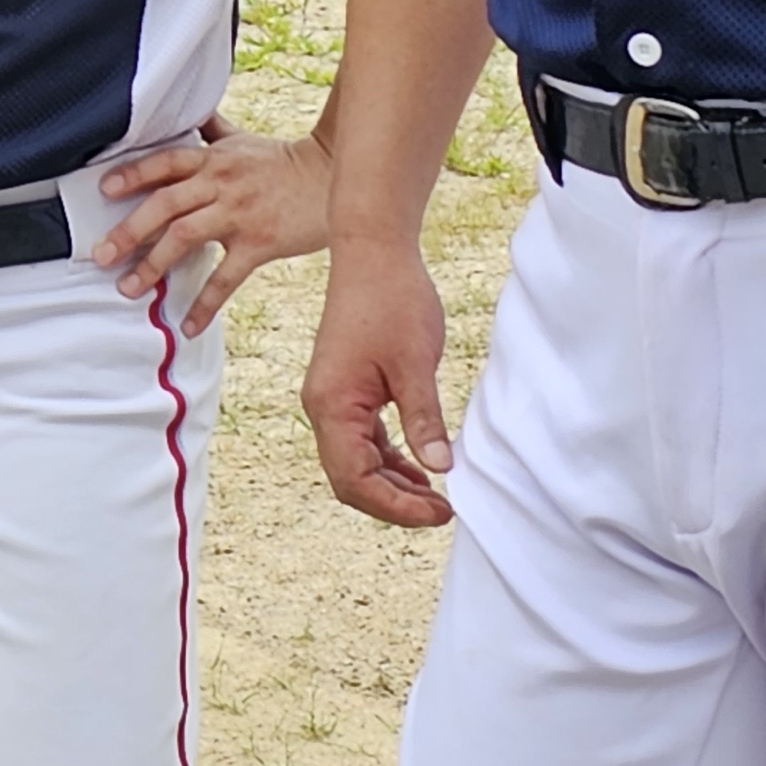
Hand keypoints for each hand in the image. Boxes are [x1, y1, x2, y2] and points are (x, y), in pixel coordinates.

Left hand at [97, 118, 331, 333]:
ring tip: (129, 288)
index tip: (103, 189)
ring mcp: (239, 214)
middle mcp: (220, 184)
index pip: (165, 161)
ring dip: (154, 264)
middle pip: (165, 203)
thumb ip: (210, 130)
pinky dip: (205, 303)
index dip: (133, 174)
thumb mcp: (241, 139)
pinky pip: (227, 277)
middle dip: (129, 230)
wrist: (332, 178)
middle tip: (102, 254)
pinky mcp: (260, 243)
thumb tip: (187, 111)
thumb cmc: (281, 161)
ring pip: (186, 237)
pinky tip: (188, 325)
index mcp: (212, 159)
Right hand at [302, 239, 455, 529]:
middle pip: (350, 479)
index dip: (396, 506)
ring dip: (392, 484)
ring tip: (437, 497)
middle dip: (394, 503)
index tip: (440, 513)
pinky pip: (362, 441)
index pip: (355, 479)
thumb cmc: (393, 300)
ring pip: (355, 463)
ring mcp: (333, 398)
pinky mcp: (346, 390)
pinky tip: (420, 466)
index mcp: (331, 403)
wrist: (374, 253)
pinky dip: (389, 460)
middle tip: (443, 512)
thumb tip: (440, 468)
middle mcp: (323, 406)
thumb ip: (424, 419)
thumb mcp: (416, 364)